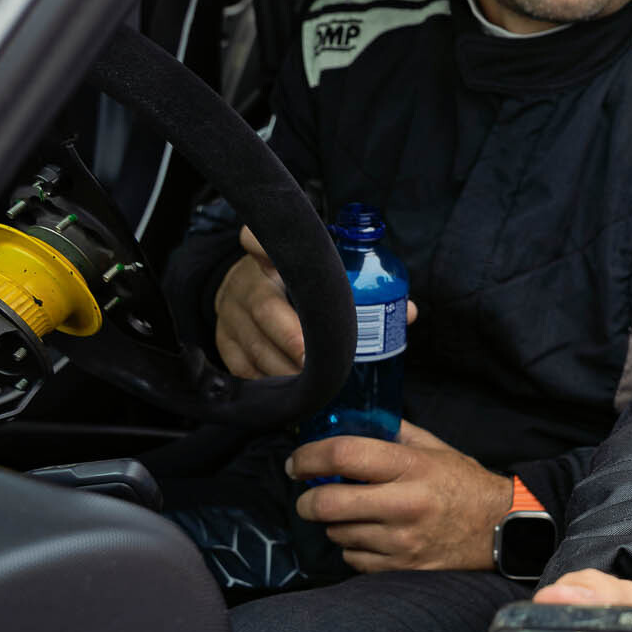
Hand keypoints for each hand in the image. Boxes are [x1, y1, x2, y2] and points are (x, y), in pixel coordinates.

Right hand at [214, 225, 417, 378]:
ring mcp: (231, 313)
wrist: (246, 294)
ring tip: (314, 384)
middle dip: (292, 335)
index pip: (258, 239)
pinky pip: (242, 367)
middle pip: (264, 306)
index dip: (264, 246)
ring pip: (255, 342)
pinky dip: (267, 381)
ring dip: (284, 367)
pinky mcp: (223, 342)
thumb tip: (408, 313)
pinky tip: (289, 392)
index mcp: (273, 257)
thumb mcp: (321, 275)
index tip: (276, 257)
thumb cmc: (298, 287)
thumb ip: (362, 287)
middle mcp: (247, 281)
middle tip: (316, 359)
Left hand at [288, 420, 508, 569]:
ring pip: (338, 533)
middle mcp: (405, 503)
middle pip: (329, 502)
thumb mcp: (435, 448)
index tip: (298, 463)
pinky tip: (368, 536)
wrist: (500, 528)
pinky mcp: (402, 567)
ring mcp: (402, 540)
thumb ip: (394, 433)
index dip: (309, 457)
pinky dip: (352, 548)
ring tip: (350, 515)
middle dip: (307, 500)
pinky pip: (353, 559)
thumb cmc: (463, 483)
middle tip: (308, 496)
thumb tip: (351, 422)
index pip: (344, 455)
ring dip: (333, 524)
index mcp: (412, 466)